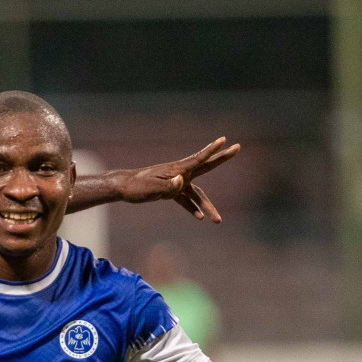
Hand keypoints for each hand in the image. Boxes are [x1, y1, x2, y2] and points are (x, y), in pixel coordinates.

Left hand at [114, 137, 240, 222]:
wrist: (123, 187)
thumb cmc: (136, 187)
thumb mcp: (151, 188)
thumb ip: (168, 186)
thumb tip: (182, 181)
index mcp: (177, 170)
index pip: (198, 159)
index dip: (212, 150)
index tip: (224, 140)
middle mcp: (180, 173)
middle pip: (205, 167)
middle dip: (222, 159)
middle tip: (237, 147)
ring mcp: (176, 182)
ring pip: (197, 193)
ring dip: (207, 206)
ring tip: (217, 221)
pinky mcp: (170, 190)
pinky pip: (185, 200)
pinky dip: (192, 208)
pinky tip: (198, 218)